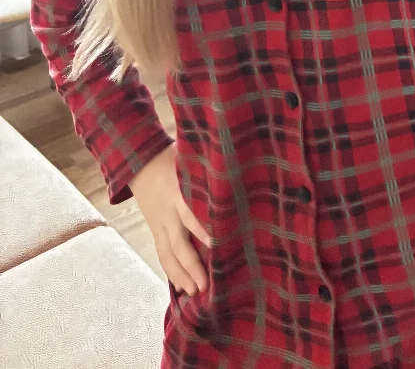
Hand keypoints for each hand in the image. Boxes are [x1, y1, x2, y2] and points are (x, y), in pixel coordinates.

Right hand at [130, 145, 209, 296]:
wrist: (139, 163)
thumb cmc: (174, 159)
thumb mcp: (191, 162)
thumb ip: (208, 175)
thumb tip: (239, 177)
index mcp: (179, 193)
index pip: (191, 215)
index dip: (202, 231)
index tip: (217, 246)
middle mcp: (168, 212)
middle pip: (179, 243)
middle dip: (192, 265)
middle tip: (205, 285)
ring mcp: (160, 223)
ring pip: (168, 253)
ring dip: (180, 274)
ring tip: (193, 291)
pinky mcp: (155, 229)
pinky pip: (161, 253)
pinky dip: (170, 270)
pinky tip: (179, 285)